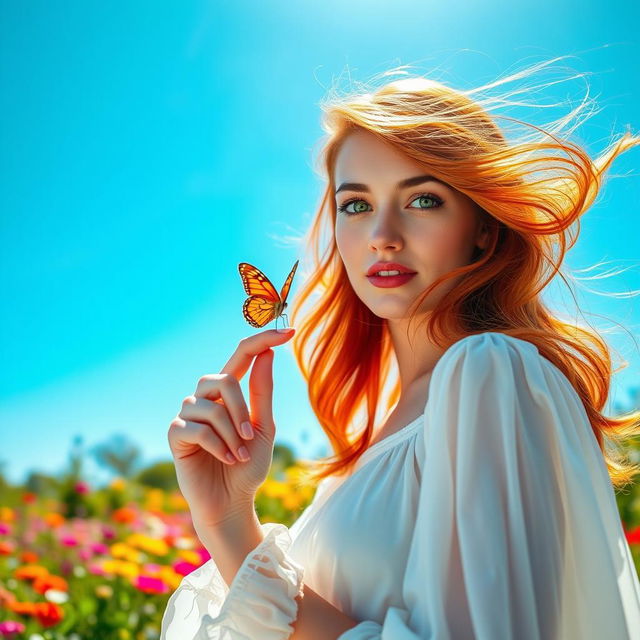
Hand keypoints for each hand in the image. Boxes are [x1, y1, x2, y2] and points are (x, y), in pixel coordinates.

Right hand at [167, 328, 294, 527]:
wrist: (231, 501)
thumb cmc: (248, 464)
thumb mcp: (263, 427)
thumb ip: (262, 392)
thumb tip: (267, 354)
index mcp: (230, 392)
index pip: (243, 355)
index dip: (263, 340)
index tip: (288, 331)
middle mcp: (206, 397)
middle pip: (223, 378)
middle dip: (242, 408)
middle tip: (251, 436)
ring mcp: (188, 414)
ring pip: (211, 406)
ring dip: (232, 433)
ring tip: (240, 454)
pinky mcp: (176, 434)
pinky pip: (198, 429)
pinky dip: (219, 446)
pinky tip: (226, 460)